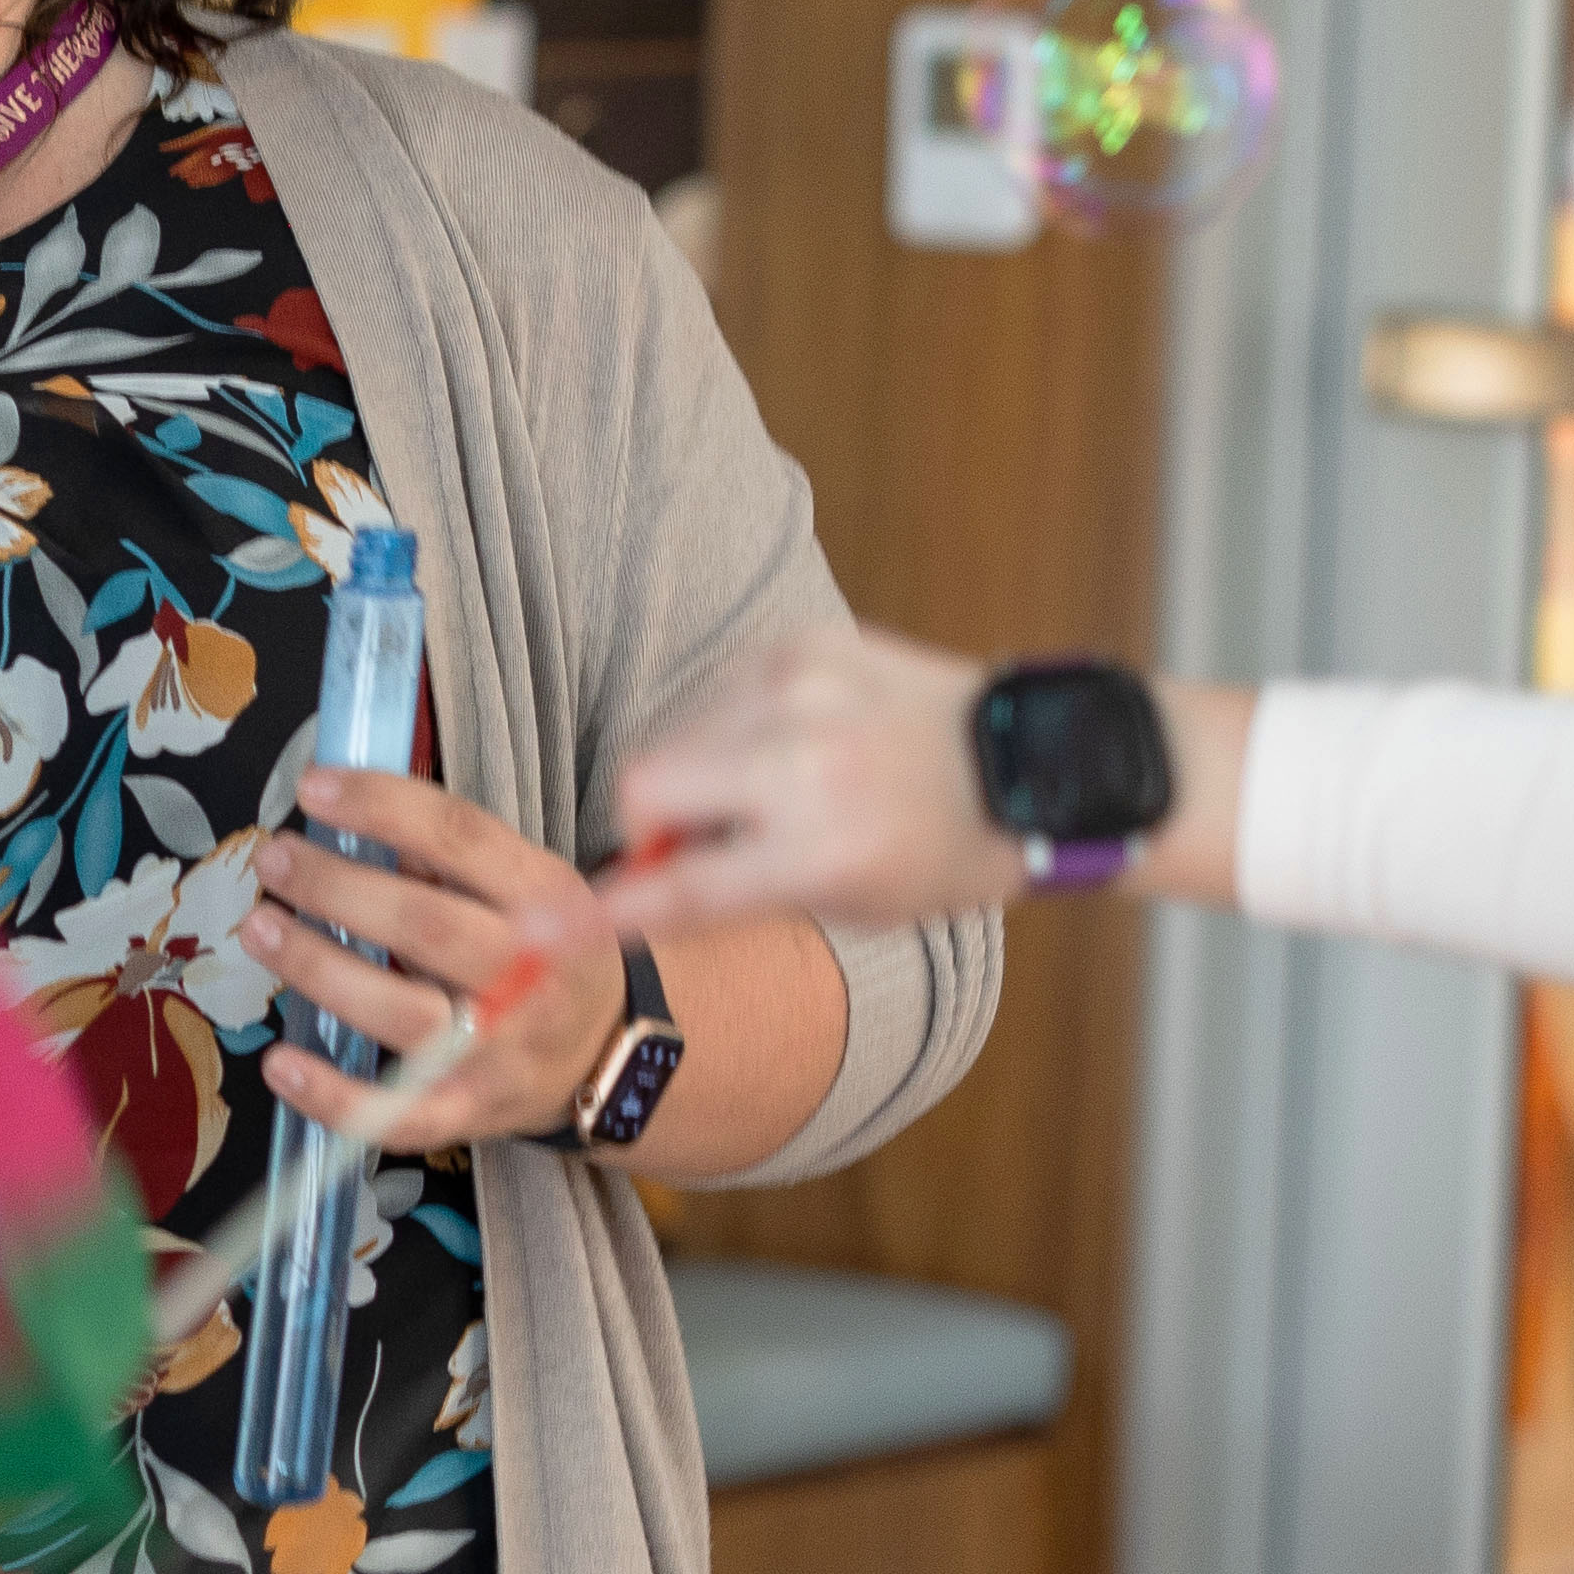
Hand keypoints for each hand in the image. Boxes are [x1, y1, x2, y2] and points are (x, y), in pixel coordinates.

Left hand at [248, 765, 624, 1151]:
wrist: (609, 1053)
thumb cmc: (546, 950)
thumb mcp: (529, 885)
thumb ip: (453, 857)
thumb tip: (349, 818)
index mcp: (544, 895)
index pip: (461, 836)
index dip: (383, 806)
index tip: (313, 786)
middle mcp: (529, 973)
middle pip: (425, 925)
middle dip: (336, 887)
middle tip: (274, 860)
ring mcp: (501, 1050)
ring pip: (403, 1014)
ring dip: (319, 969)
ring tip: (260, 929)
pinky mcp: (471, 1111)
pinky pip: (401, 1116)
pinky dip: (334, 1096)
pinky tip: (278, 1064)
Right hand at [596, 620, 1023, 937]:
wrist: (1032, 765)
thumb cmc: (940, 852)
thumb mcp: (851, 906)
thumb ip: (744, 891)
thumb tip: (641, 881)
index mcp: (824, 850)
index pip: (683, 886)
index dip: (603, 912)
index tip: (541, 929)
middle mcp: (805, 764)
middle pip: (643, 783)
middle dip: (646, 822)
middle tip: (691, 841)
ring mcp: (800, 691)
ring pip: (674, 736)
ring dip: (696, 774)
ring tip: (769, 790)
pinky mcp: (801, 645)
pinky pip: (717, 696)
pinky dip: (732, 732)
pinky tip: (794, 745)